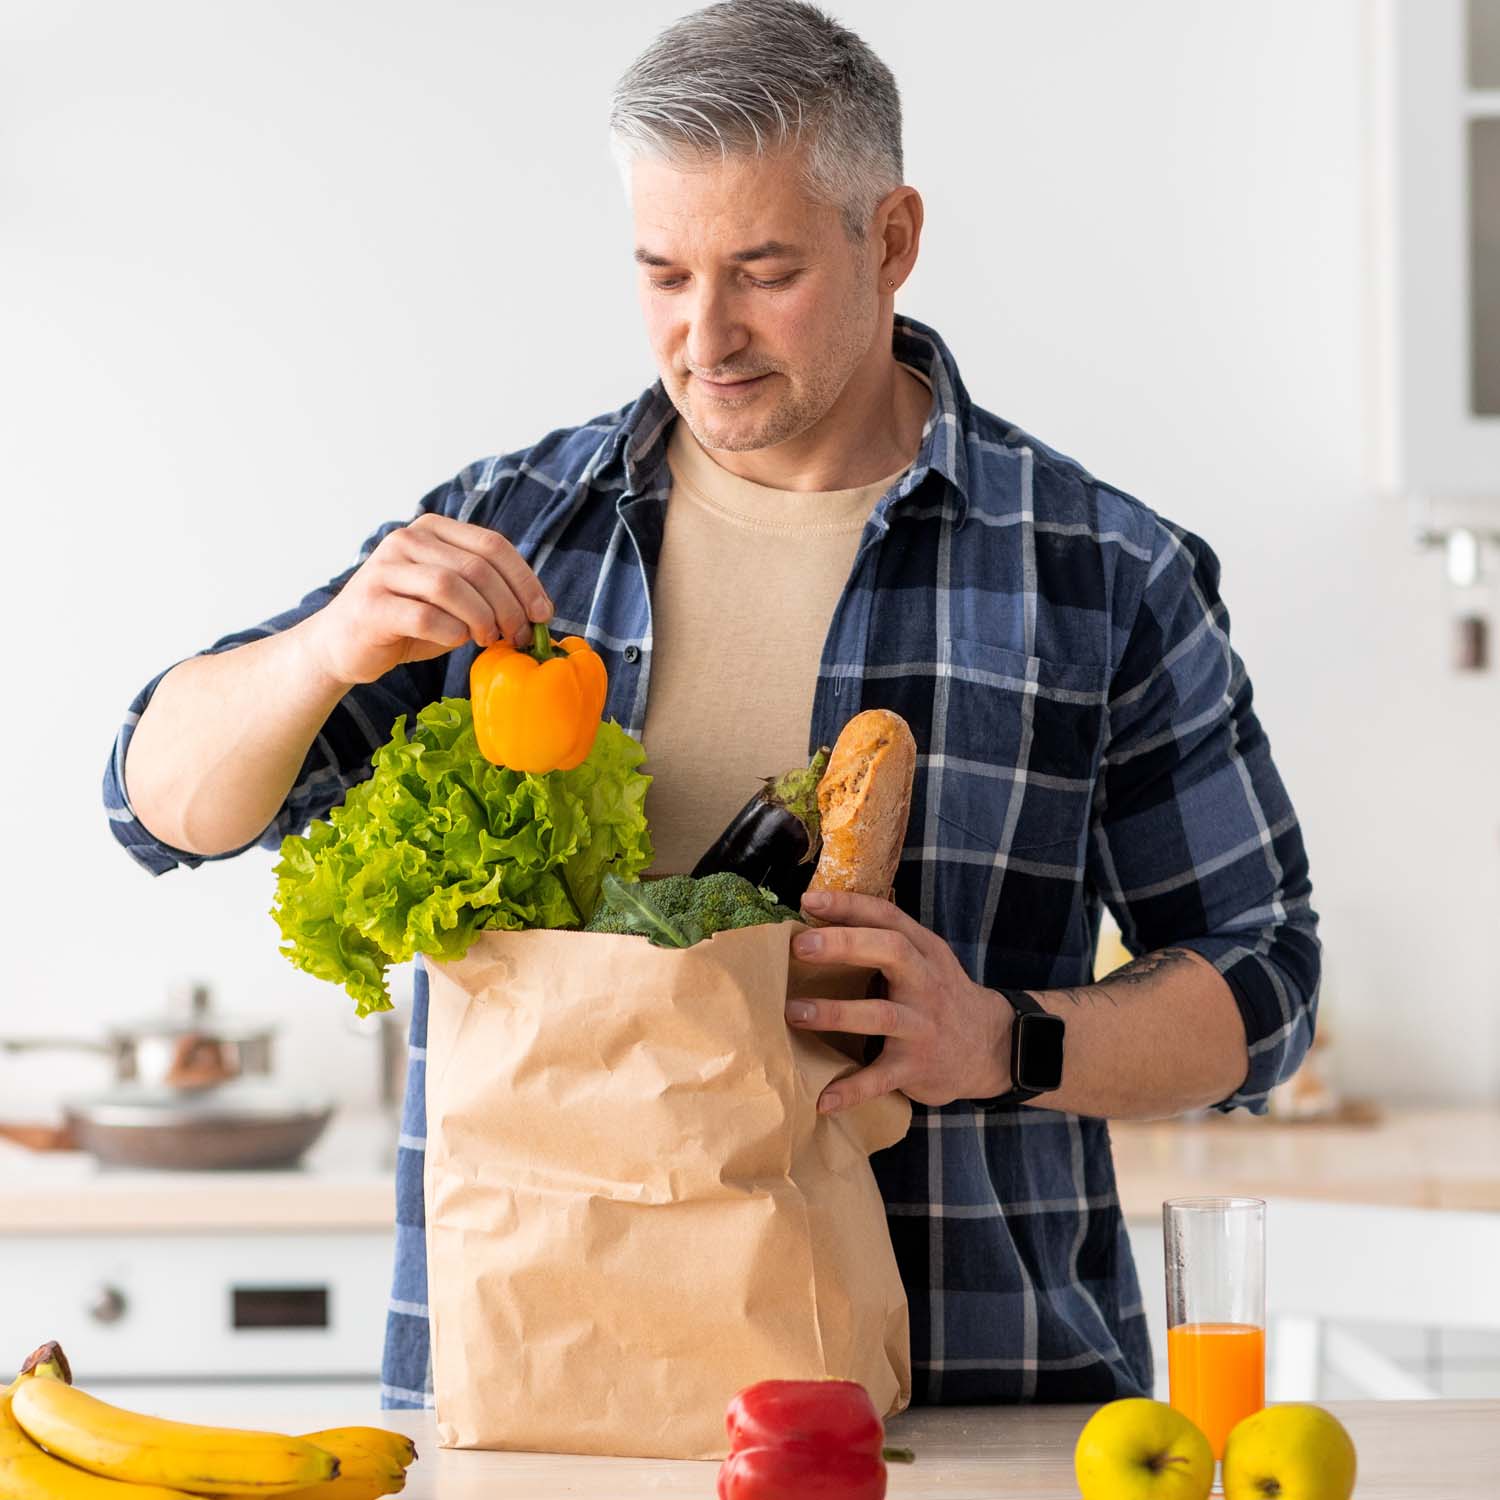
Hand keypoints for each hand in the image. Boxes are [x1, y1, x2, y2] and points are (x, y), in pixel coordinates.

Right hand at [300, 514, 552, 686]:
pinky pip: (424, 615)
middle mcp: (407, 540)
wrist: (344, 645)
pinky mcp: (371, 605)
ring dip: (481, 618)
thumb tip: (539, 609)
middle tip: (518, 635)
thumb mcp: (453, 599)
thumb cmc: (408, 622)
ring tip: (488, 639)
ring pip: (451, 586)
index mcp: (433, 530)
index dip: (525, 580)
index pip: (493, 545)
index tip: (542, 614)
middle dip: (508, 605)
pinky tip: (455, 641)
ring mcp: (385, 569)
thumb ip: (486, 591)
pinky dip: (450, 632)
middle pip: (477, 567)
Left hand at [788, 889, 1011, 1113]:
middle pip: (890, 952)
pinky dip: (852, 1090)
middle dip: (844, 945)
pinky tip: (823, 1099)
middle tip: (801, 946)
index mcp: (924, 951)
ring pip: (881, 1015)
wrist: (991, 1047)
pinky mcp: (916, 1067)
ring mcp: (922, 1027)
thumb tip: (818, 921)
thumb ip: (886, 942)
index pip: (888, 917)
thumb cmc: (939, 995)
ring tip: (794, 1012)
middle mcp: (926, 983)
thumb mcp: (926, 960)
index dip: (850, 905)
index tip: (810, 899)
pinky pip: (881, 1078)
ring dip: (836, 1013)